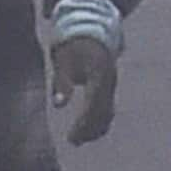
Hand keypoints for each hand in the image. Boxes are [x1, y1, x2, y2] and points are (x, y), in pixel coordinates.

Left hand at [51, 32, 120, 147]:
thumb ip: (62, 82)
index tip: (71, 137)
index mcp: (99, 73)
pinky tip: (86, 129)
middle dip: (89, 129)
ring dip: (95, 127)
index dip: (83, 123)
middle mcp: (110, 80)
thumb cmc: (72, 45)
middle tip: (72, 141)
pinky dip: (99, 120)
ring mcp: (112, 84)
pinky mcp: (110, 86)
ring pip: (108, 112)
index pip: (93, 105)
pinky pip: (108, 107)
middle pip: (103, 112)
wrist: (90, 29)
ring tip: (77, 139)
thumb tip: (58, 105)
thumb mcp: (64, 61)